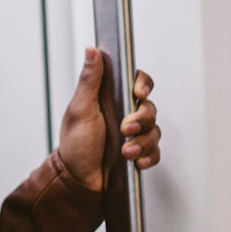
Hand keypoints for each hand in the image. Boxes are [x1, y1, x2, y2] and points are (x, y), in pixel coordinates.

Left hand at [57, 48, 161, 191]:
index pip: (134, 81)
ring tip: (125, 150)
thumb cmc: (75, 144)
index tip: (138, 92)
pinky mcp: (139, 152)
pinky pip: (155, 151)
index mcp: (108, 98)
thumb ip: (89, 81)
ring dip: (142, 141)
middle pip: (149, 106)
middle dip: (142, 118)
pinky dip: (149, 156)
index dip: (142, 83)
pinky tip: (137, 161)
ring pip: (154, 130)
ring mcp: (133, 133)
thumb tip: (92, 51)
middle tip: (126, 128)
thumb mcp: (79, 110)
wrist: (78, 180)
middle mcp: (123, 113)